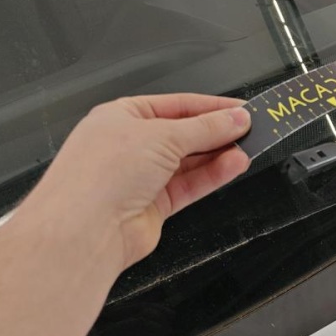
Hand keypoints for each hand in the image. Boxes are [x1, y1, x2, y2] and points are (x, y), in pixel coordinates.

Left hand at [16, 94, 251, 274]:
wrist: (84, 230)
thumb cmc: (99, 176)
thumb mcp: (162, 135)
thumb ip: (205, 128)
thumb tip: (235, 118)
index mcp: (122, 117)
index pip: (176, 105)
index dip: (211, 107)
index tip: (241, 109)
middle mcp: (130, 146)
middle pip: (185, 133)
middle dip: (218, 132)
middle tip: (250, 128)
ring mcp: (141, 177)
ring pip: (190, 161)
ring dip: (219, 154)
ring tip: (248, 147)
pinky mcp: (153, 204)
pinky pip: (190, 184)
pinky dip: (213, 175)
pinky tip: (233, 166)